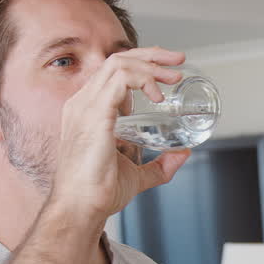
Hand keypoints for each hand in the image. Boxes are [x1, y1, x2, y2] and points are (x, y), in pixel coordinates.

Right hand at [50, 46, 190, 218]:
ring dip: (151, 65)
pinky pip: (121, 80)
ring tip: (172, 78)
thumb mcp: (136, 175)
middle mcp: (82, 103)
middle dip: (151, 55)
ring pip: (119, 64)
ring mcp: (85, 107)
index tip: (166, 68)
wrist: (80, 208)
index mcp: (87, 111)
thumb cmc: (97, 193)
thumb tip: (182, 155)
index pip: (112, 71)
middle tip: (177, 61)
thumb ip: (159, 165)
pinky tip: (158, 96)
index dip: (141, 62)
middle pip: (116, 59)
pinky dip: (144, 80)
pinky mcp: (94, 115)